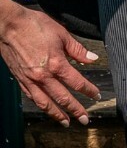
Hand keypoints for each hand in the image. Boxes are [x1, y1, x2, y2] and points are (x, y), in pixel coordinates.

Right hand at [0, 0, 100, 126]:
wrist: (10, 26)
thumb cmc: (35, 26)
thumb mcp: (62, 34)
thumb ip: (77, 50)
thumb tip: (92, 58)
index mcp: (56, 64)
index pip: (77, 82)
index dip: (89, 90)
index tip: (96, 95)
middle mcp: (44, 76)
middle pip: (63, 98)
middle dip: (76, 110)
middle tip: (85, 119)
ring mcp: (31, 80)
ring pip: (46, 103)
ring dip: (57, 114)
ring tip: (66, 122)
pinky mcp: (21, 80)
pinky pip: (32, 98)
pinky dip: (42, 106)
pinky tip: (47, 108)